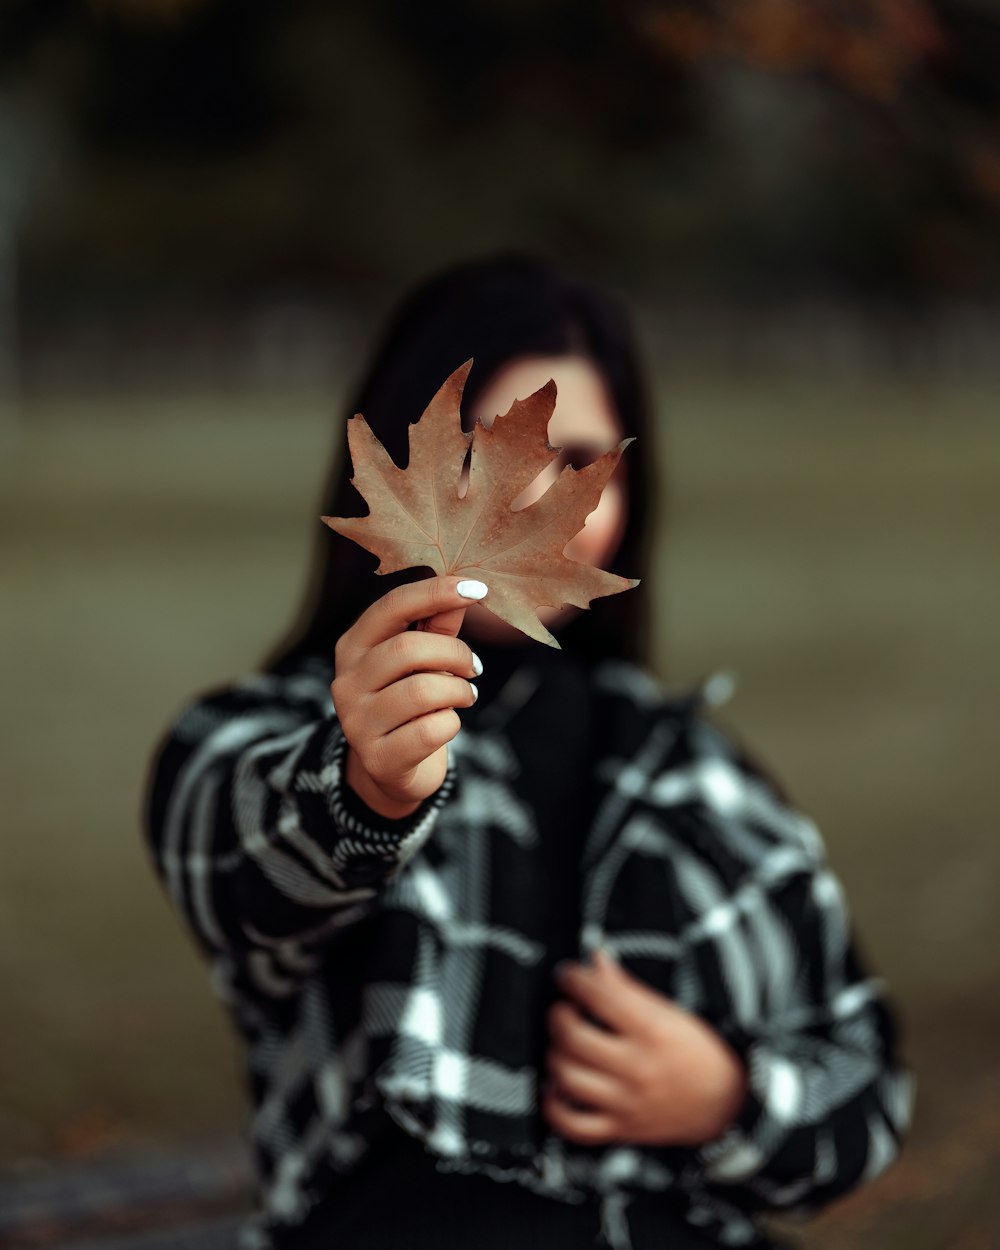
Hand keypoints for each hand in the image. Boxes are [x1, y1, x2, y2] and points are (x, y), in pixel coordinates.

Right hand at [330, 575, 486, 819]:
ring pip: (422, 691)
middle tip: (473, 667)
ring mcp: (357, 723)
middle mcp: (347, 682)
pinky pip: (430, 730)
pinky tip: (447, 724)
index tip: (476, 588)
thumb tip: (466, 589)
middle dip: (455, 653)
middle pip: (408, 649)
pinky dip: (452, 723)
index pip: (392, 607)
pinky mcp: (378, 758)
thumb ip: (438, 626)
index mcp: (354, 647)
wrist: (392, 771)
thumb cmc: (410, 704)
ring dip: (458, 691)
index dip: (435, 593)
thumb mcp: (422, 661)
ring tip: (464, 696)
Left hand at [542, 948, 748, 1147]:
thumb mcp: (668, 1012)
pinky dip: (554, 1107)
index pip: (599, 996)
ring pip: (567, 1078)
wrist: (726, 1104)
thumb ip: (627, 988)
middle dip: (558, 1016)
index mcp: (652, 1031)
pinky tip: (555, 1087)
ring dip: (554, 1055)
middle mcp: (637, 1067)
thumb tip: (596, 959)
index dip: (573, 980)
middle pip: (573, 1037)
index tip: (567, 976)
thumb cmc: (699, 1053)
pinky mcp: (621, 1129)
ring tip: (560, 1044)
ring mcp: (627, 1101)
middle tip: (562, 1009)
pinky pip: (574, 1125)